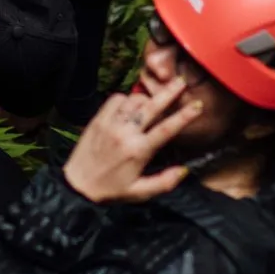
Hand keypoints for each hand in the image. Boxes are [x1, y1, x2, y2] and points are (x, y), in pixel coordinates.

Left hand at [62, 79, 202, 204]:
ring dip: (146, 98)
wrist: (77, 185)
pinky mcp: (98, 119)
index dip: (184, 116)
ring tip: (153, 101)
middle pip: (152, 107)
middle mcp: (125, 133)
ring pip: (134, 100)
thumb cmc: (111, 190)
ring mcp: (110, 123)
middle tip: (181, 81)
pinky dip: (126, 99)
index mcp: (138, 151)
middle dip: (169, 93)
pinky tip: (130, 106)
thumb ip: (164, 182)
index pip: (167, 129)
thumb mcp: (140, 193)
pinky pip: (116, 99)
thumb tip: (185, 170)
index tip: (197, 106)